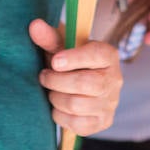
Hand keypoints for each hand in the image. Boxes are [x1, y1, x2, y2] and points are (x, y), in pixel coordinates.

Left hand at [29, 20, 121, 135]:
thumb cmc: (68, 60)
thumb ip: (49, 37)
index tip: (54, 61)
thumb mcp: (61, 46)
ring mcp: (111, 103)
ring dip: (55, 98)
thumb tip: (34, 25)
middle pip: (85, 83)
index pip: (97, 54)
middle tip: (44, 76)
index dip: (74, 58)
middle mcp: (115, 79)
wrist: (79, 80)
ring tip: (50, 90)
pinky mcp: (103, 122)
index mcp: (108, 55)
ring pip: (77, 105)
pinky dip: (60, 116)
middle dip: (57, 81)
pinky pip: (77, 124)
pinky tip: (57, 106)